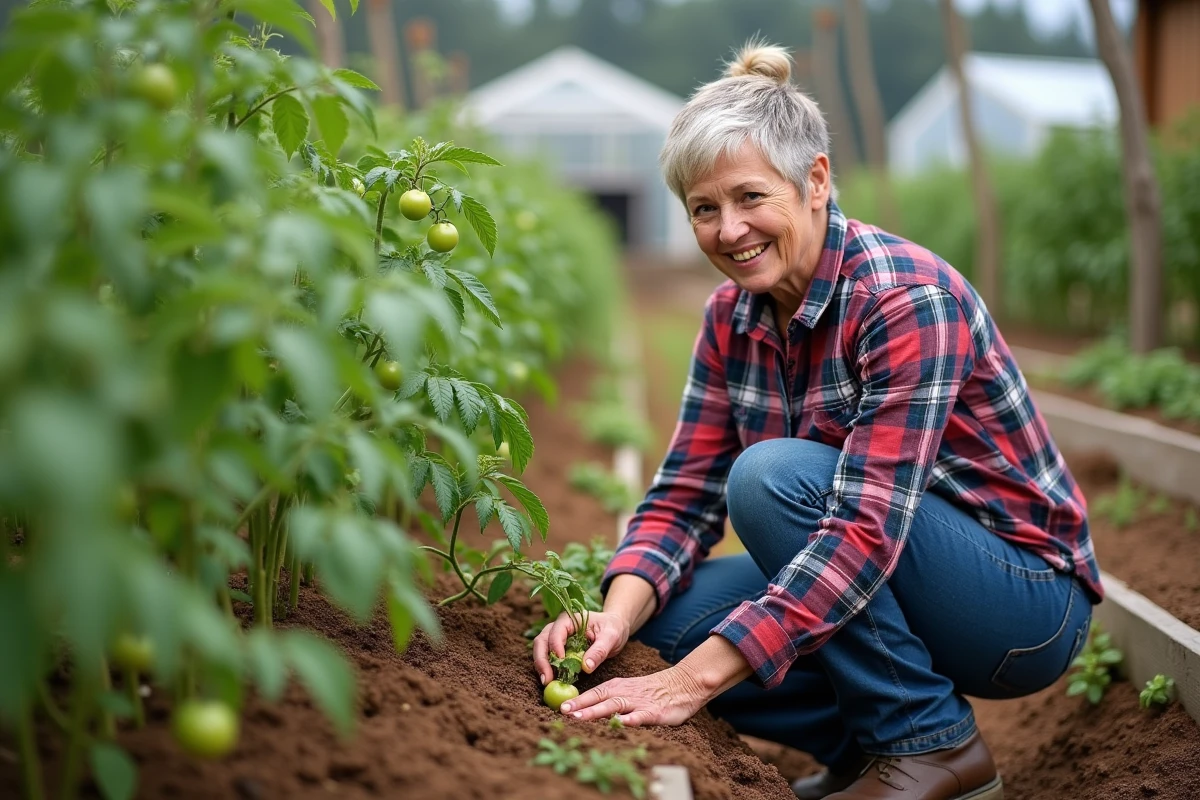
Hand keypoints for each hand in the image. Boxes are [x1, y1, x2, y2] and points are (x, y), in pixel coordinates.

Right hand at [532, 610, 629, 685]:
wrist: (614, 628)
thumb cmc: (612, 628)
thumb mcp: (610, 637)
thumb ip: (599, 651)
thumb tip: (586, 667)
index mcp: (570, 619)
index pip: (556, 631)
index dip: (555, 646)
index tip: (561, 661)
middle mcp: (558, 627)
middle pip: (541, 641)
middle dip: (541, 660)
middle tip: (546, 679)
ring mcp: (556, 638)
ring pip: (541, 650)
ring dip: (542, 666)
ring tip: (547, 681)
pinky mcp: (558, 649)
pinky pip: (548, 658)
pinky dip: (548, 668)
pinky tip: (552, 680)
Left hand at [559, 667, 707, 726]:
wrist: (682, 684)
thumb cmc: (651, 691)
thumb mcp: (627, 690)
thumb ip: (610, 698)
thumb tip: (585, 709)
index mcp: (617, 686)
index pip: (594, 693)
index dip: (578, 700)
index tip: (560, 708)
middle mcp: (625, 693)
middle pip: (600, 698)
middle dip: (582, 705)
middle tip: (564, 713)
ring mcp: (639, 702)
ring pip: (615, 706)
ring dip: (597, 711)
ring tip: (582, 717)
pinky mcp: (654, 712)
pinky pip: (640, 715)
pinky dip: (630, 719)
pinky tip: (621, 723)